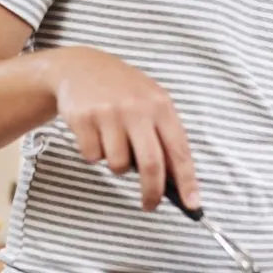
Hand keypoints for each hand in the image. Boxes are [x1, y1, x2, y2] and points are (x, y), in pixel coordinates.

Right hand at [49, 48, 199, 211]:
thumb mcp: (149, 102)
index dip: (187, 181)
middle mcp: (137, 109)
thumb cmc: (122, 91)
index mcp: (160, 105)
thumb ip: (163, 135)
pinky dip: (94, 153)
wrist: (80, 67)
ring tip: (112, 143)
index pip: (179, 150)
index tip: (193, 205)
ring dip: (117, 165)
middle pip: (151, 164)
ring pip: (119, 165)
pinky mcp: (83, 119)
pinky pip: (93, 157)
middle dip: (152, 192)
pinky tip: (94, 132)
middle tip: (149, 205)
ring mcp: (109, 113)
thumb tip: (174, 181)